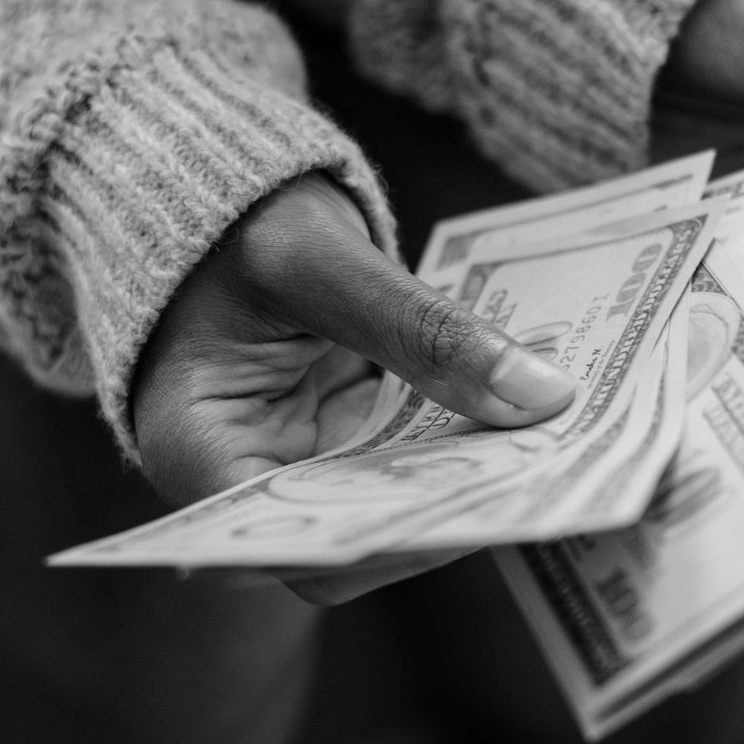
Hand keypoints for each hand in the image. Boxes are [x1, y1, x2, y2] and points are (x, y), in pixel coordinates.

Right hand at [130, 173, 577, 604]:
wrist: (231, 198)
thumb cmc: (236, 219)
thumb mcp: (322, 260)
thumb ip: (423, 329)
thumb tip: (540, 396)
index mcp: (196, 447)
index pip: (297, 545)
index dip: (389, 544)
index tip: (474, 511)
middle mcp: (242, 478)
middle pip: (356, 536)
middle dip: (447, 516)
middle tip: (538, 485)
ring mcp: (298, 463)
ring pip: (395, 508)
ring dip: (468, 485)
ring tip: (547, 458)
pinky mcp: (344, 441)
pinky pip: (412, 464)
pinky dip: (463, 447)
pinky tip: (524, 423)